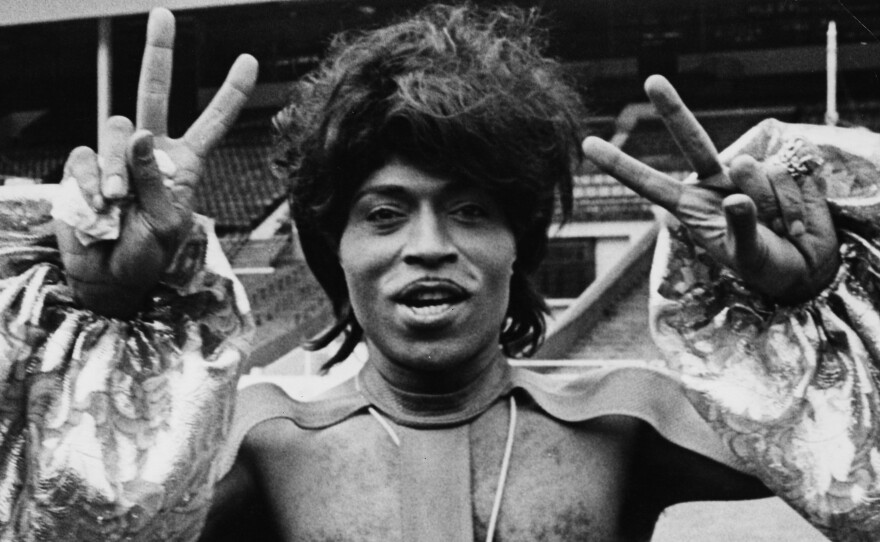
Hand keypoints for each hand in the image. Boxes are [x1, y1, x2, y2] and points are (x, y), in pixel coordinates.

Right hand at [56, 8, 257, 317]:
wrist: (110, 278)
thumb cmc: (147, 255)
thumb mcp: (167, 224)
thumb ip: (156, 181)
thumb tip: (139, 134)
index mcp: (184, 164)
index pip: (212, 123)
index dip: (230, 93)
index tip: (249, 60)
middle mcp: (151, 152)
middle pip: (153, 93)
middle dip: (158, 53)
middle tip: (163, 14)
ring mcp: (115, 158)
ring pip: (115, 130)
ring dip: (114, 167)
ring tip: (115, 201)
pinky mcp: (84, 168)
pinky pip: (84, 156)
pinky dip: (88, 182)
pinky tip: (96, 205)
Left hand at [581, 75, 838, 304]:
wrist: (809, 269)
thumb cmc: (767, 266)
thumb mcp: (747, 257)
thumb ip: (739, 228)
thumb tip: (737, 196)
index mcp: (691, 206)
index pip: (650, 183)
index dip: (620, 165)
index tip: (587, 144)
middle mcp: (716, 182)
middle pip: (692, 140)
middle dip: (672, 109)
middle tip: (652, 80)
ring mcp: (748, 173)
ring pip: (752, 173)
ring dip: (773, 208)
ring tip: (782, 230)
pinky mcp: (782, 167)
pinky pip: (786, 176)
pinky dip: (796, 205)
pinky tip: (797, 222)